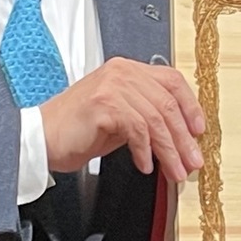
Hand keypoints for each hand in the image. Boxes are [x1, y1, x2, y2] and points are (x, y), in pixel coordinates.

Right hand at [39, 58, 204, 179]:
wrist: (41, 138)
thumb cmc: (77, 130)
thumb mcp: (119, 117)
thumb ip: (146, 117)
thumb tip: (178, 136)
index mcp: (126, 70)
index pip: (171, 80)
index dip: (190, 105)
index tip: (199, 130)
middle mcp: (121, 72)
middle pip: (167, 103)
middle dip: (183, 138)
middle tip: (192, 161)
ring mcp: (112, 86)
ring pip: (156, 119)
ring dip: (169, 150)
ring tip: (174, 171)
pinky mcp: (104, 104)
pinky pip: (137, 129)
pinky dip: (145, 151)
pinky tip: (145, 165)